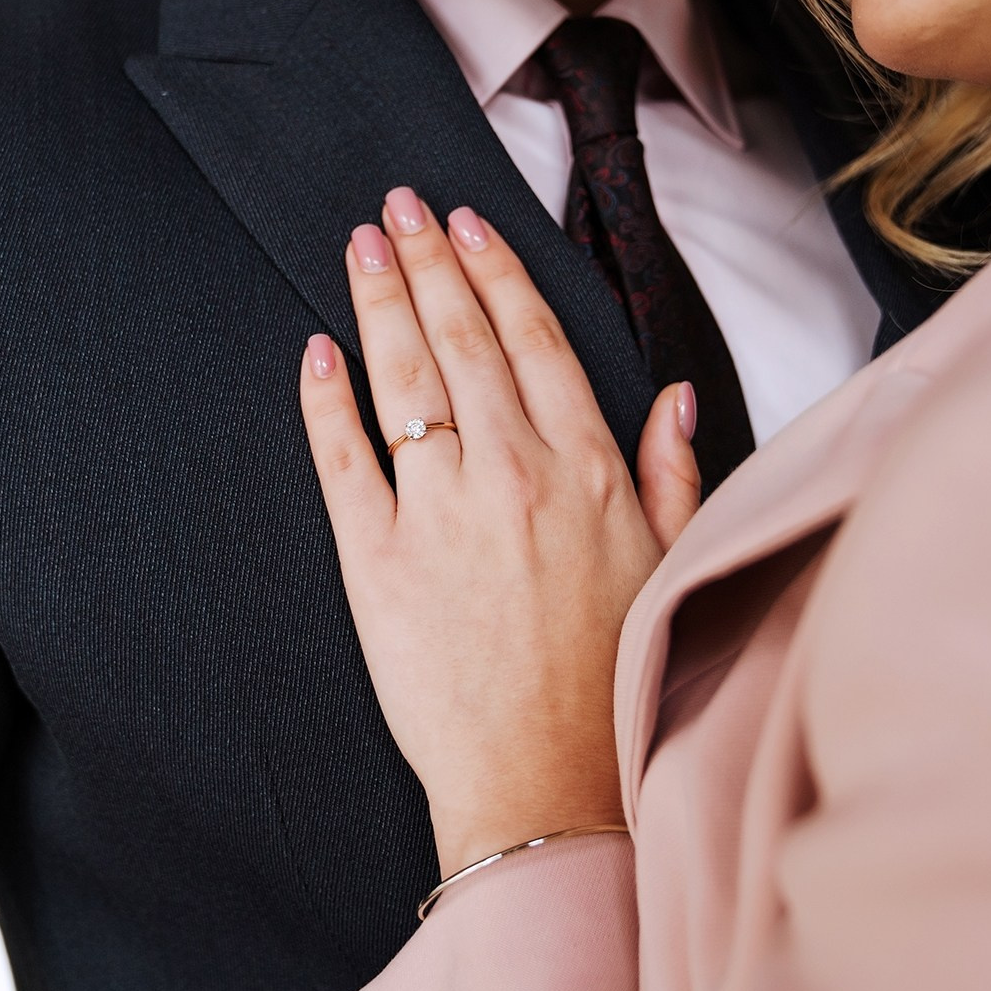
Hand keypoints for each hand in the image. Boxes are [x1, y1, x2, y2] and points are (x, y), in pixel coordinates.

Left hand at [299, 188, 701, 875]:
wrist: (549, 784)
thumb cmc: (614, 683)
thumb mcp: (671, 565)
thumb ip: (672, 472)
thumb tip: (673, 396)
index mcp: (587, 468)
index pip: (532, 341)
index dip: (496, 274)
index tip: (468, 224)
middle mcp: (513, 472)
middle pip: (461, 339)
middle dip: (428, 261)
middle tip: (398, 206)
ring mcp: (440, 511)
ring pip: (404, 377)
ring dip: (379, 301)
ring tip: (361, 246)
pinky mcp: (377, 560)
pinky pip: (344, 458)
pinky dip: (326, 398)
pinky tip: (318, 351)